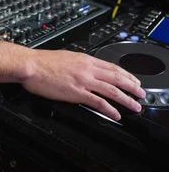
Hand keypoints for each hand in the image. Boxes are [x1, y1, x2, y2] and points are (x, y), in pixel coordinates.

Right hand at [22, 50, 144, 120]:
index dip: (125, 74)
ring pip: (112, 90)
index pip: (111, 66)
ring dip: (126, 99)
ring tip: (135, 106)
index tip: (133, 79)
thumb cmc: (42, 62)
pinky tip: (116, 114)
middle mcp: (87, 68)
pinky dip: (110, 109)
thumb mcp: (66, 57)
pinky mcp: (77, 92)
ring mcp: (83, 80)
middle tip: (141, 93)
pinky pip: (98, 101)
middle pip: (116, 77)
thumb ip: (78, 63)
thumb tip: (84, 67)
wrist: (30, 65)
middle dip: (132, 86)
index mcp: (84, 59)